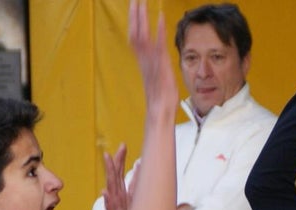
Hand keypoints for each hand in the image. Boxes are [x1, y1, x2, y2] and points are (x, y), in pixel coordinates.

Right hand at [103, 143, 128, 209]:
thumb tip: (184, 204)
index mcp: (128, 198)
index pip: (127, 177)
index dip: (126, 163)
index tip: (125, 148)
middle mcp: (120, 200)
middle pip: (118, 177)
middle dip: (119, 161)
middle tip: (122, 146)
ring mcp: (116, 208)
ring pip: (112, 188)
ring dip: (110, 173)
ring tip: (108, 158)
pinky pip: (109, 209)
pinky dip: (107, 201)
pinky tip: (104, 192)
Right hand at [129, 0, 177, 115]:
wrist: (159, 112)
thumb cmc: (160, 101)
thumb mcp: (158, 81)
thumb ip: (156, 69)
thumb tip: (156, 65)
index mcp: (143, 63)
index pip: (135, 39)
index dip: (134, 24)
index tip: (134, 9)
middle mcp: (144, 60)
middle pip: (135, 33)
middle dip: (134, 16)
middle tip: (135, 0)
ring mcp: (151, 62)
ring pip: (142, 36)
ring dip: (142, 18)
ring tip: (141, 3)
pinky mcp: (160, 65)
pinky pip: (159, 44)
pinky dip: (159, 30)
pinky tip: (161, 17)